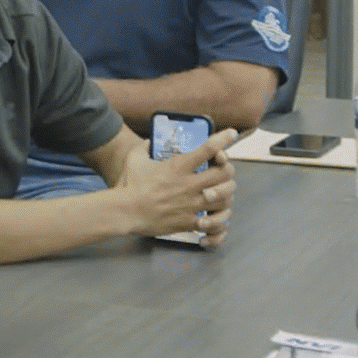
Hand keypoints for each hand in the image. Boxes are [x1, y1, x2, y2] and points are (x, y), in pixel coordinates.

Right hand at [120, 129, 239, 245]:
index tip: (232, 134)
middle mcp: (189, 184)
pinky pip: (213, 223)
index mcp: (178, 166)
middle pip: (224, 174)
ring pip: (224, 198)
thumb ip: (144, 147)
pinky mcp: (188, 222)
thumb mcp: (135, 159)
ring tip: (221, 194)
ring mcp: (191, 204)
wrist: (125, 212)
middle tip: (223, 170)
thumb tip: (148, 142)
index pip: (208, 148)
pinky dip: (217, 222)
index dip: (224, 139)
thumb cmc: (129, 185)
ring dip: (226, 194)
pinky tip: (213, 219)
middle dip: (228, 170)